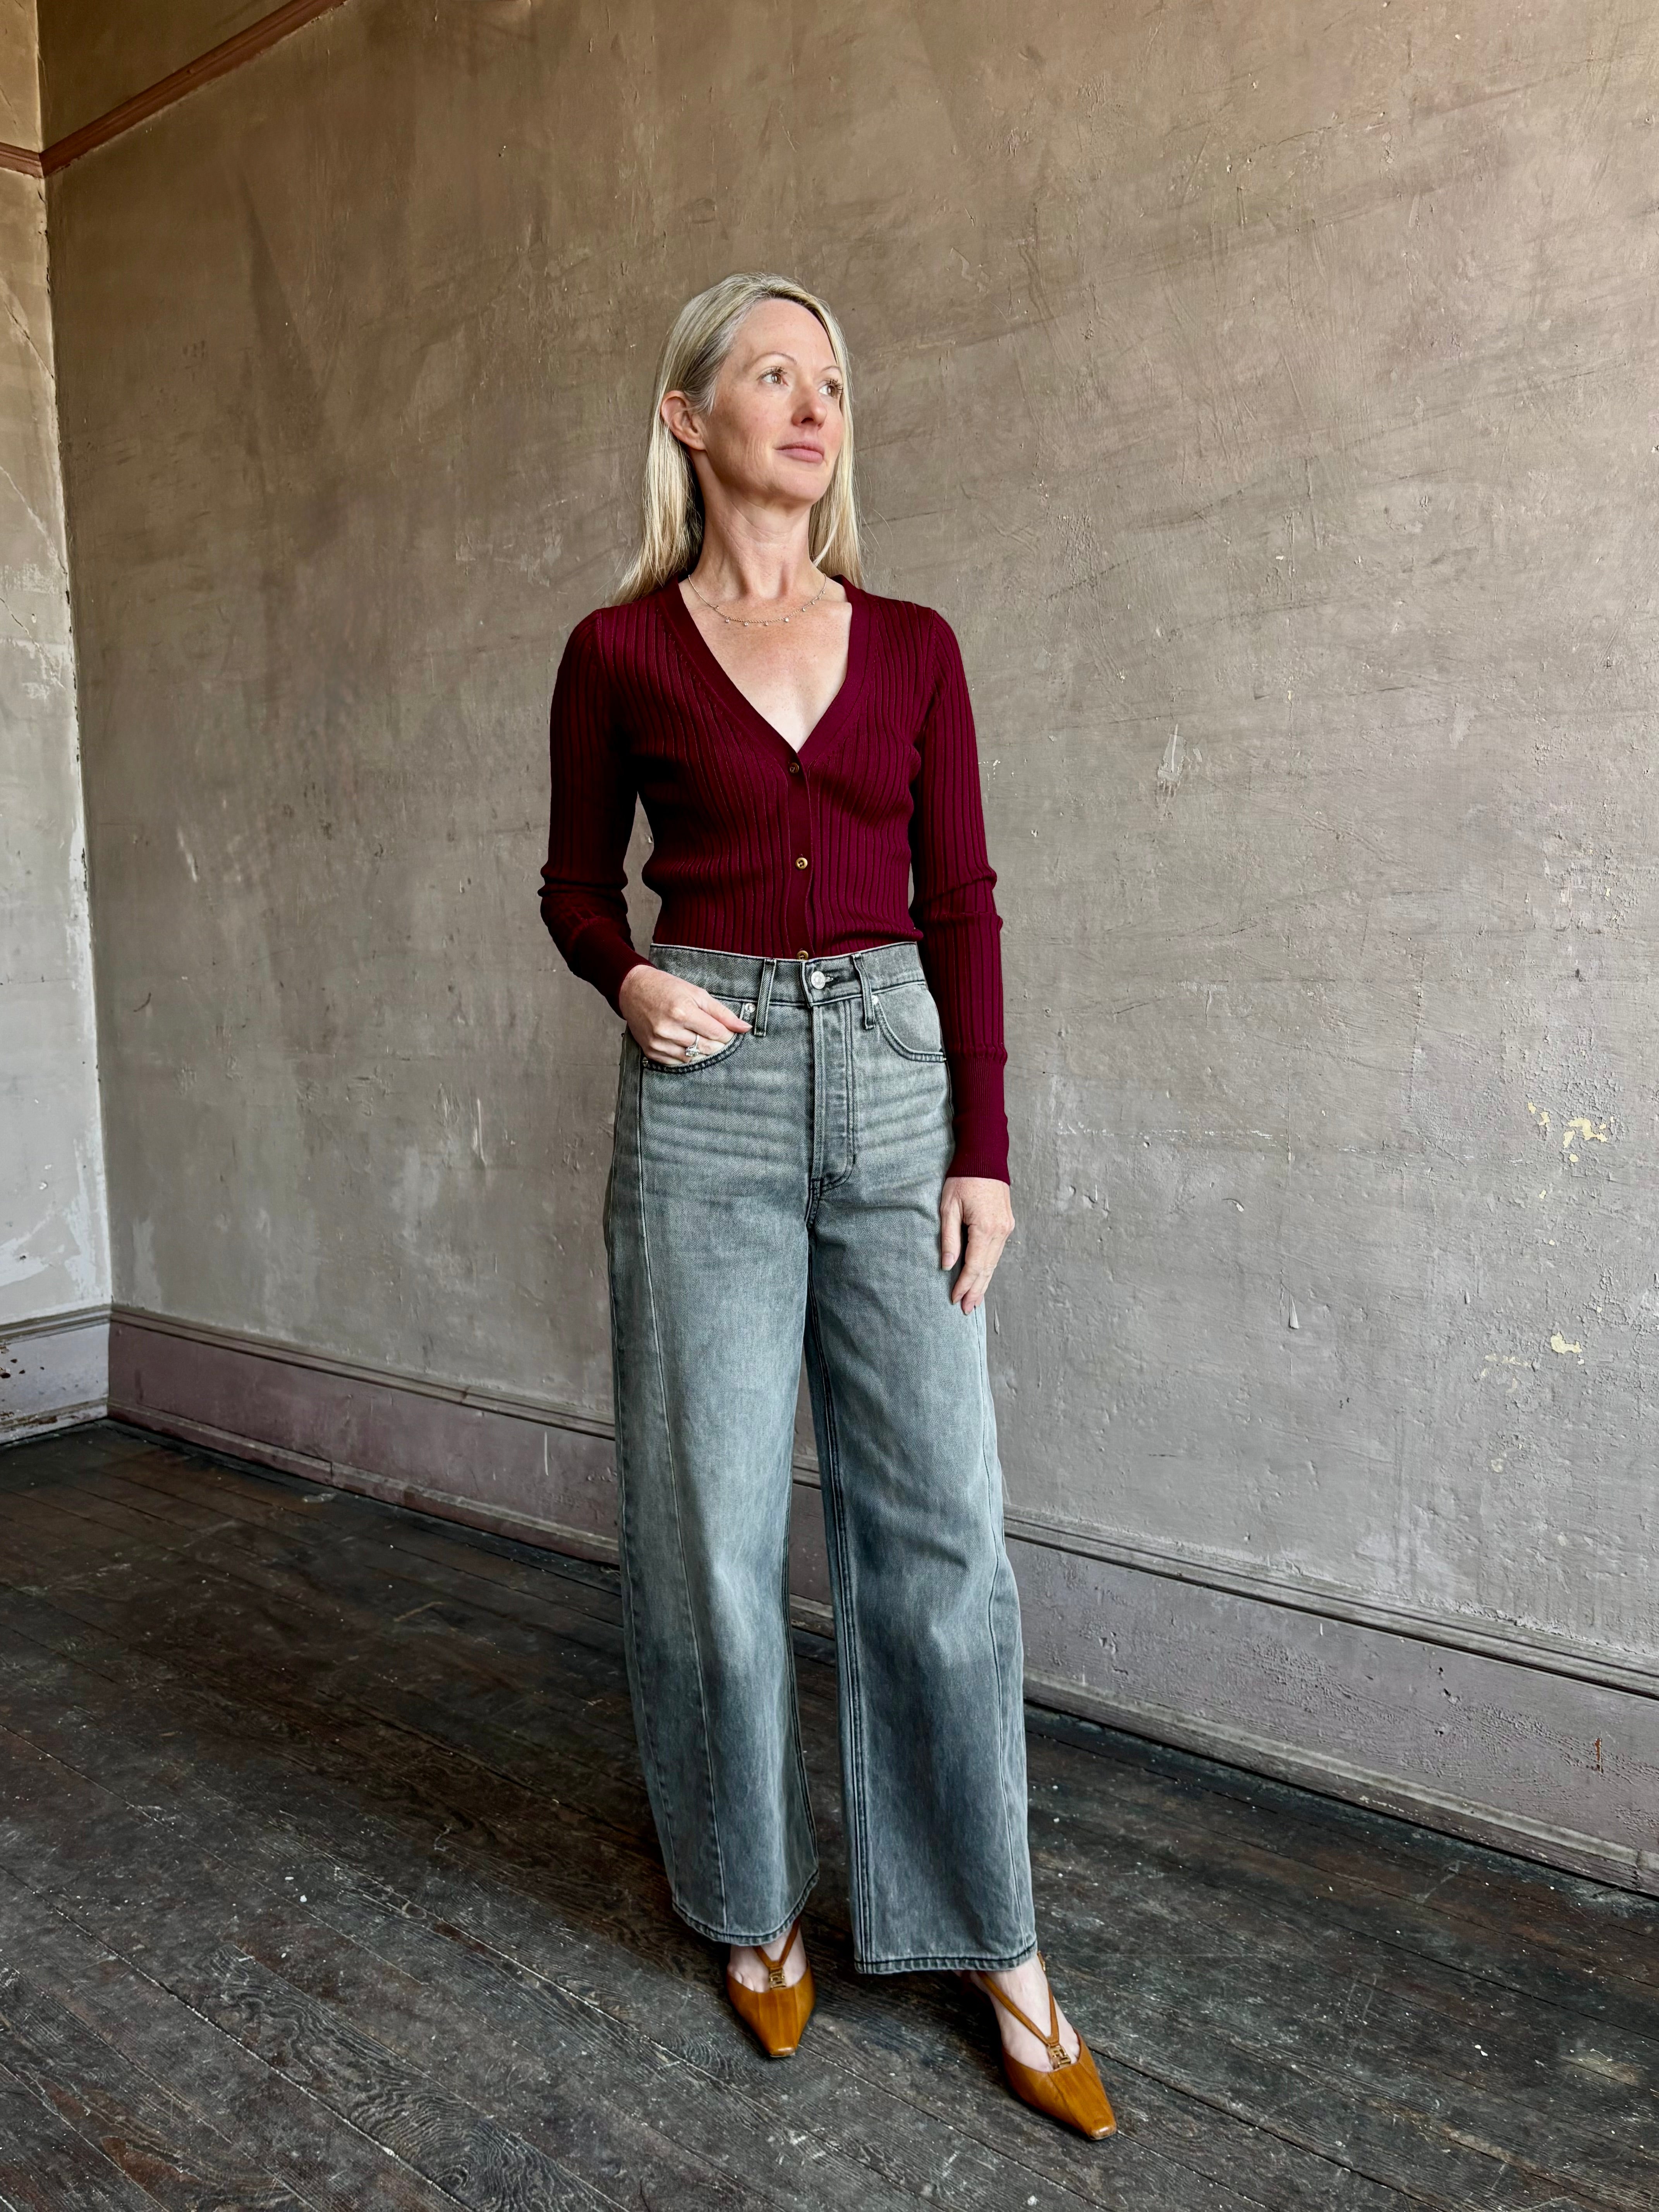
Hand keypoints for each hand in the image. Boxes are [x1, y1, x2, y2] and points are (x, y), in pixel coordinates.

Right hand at [618, 964, 750, 1065]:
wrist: (633, 990)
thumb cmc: (666, 988)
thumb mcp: (697, 994)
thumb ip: (722, 1013)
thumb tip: (744, 1027)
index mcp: (682, 1011)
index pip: (716, 1033)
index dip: (727, 1034)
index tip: (727, 1031)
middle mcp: (669, 1029)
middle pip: (706, 1047)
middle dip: (716, 1043)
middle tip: (715, 1035)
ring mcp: (658, 1042)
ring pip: (693, 1058)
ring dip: (702, 1050)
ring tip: (700, 1038)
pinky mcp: (651, 1051)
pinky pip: (677, 1062)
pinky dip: (686, 1055)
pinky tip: (686, 1043)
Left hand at [939, 1175, 1013, 1313]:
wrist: (985, 1157)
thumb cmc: (963, 1179)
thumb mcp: (948, 1207)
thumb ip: (949, 1238)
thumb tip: (947, 1265)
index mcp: (985, 1227)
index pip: (974, 1265)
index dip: (964, 1285)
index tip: (954, 1299)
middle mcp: (1001, 1231)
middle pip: (987, 1268)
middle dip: (975, 1290)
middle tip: (966, 1309)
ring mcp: (1007, 1227)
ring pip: (994, 1262)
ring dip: (983, 1282)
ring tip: (974, 1300)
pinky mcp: (1007, 1224)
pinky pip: (997, 1252)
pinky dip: (989, 1267)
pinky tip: (983, 1276)